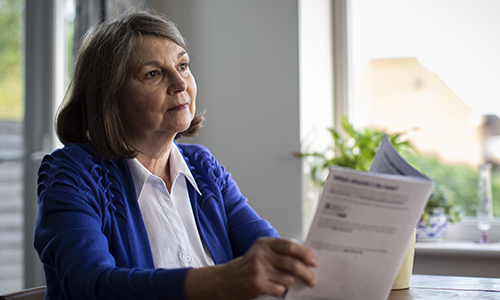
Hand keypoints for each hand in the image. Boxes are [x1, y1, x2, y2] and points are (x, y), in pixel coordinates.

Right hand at [184, 237, 317, 299]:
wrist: (226, 280)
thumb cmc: (249, 266)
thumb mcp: (262, 252)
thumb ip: (280, 252)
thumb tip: (306, 259)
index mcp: (265, 243)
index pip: (290, 246)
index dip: (305, 254)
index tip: (314, 261)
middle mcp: (261, 254)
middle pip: (292, 264)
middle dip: (306, 273)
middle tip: (313, 280)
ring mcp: (259, 269)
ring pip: (287, 278)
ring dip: (290, 283)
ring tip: (286, 284)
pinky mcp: (257, 284)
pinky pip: (280, 290)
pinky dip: (281, 291)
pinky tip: (274, 289)